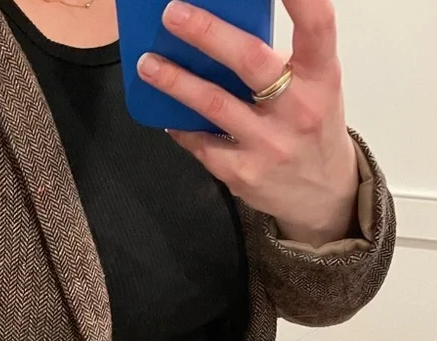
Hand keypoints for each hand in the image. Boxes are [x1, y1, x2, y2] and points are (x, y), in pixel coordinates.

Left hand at [137, 0, 360, 246]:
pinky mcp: (242, 173)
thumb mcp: (313, 86)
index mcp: (321, 76)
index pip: (317, 26)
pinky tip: (165, 113)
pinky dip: (181, 125)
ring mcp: (268, 144)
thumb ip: (280, 60)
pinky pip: (200, 143)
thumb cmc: (311, 125)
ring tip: (147, 63)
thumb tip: (220, 26)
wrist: (320, 193)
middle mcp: (298, 108)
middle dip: (207, 34)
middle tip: (173, 13)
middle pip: (250, 61)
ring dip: (175, 82)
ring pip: (213, 105)